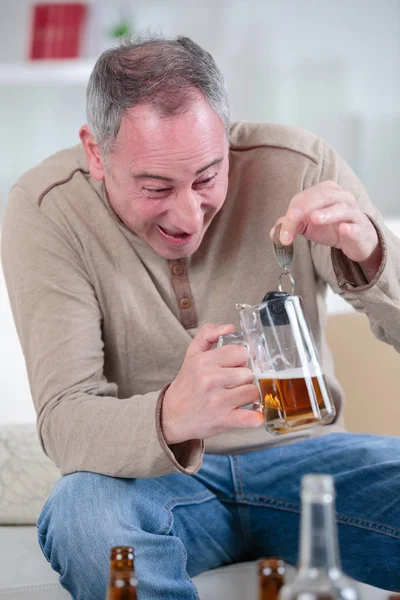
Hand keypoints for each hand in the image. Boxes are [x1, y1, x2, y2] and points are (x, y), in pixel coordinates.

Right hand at [161, 323, 262, 444]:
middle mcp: (211, 379)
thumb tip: (229, 327)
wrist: (171, 416)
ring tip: (236, 397)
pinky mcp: (223, 420)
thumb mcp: (192, 354)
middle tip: (232, 383)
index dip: (240, 360)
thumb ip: (208, 334)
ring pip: (252, 392)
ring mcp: (218, 401)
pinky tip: (253, 415)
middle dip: (243, 378)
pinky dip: (255, 418)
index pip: (241, 352)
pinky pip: (250, 418)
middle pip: (248, 373)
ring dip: (248, 396)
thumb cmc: (186, 385)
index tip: (233, 366)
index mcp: (205, 361)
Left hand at [271, 181, 381, 277]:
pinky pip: (356, 227)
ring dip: (328, 213)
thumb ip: (289, 225)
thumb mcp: (307, 225)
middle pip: (324, 196)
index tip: (283, 233)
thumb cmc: (331, 228)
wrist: (356, 241)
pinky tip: (343, 229)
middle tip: (293, 218)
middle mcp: (341, 198)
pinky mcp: (361, 230)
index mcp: (326, 192)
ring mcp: (353, 213)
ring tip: (315, 218)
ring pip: (342, 209)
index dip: (292, 213)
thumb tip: (274, 233)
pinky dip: (349, 228)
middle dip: (305, 207)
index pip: (305, 198)